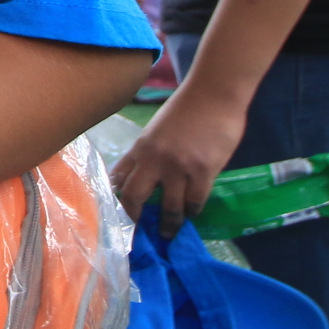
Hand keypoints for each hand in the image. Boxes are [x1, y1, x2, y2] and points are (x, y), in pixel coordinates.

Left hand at [107, 84, 246, 232]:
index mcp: (140, 147)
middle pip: (133, 197)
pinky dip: (192, 211)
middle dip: (134, 218)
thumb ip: (149, 154)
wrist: (213, 94)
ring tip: (169, 234)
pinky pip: (194, 201)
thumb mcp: (157, 131)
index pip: (118, 179)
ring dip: (169, 224)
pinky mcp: (202, 170)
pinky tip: (192, 213)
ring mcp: (177, 166)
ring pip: (168, 207)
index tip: (116, 215)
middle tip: (139, 232)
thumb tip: (144, 179)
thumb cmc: (187, 110)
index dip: (115, 199)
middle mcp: (153, 159)